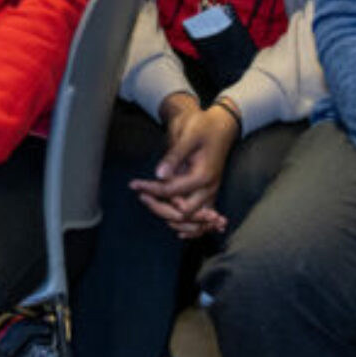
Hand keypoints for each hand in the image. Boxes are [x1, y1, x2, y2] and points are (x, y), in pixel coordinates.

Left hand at [131, 97, 237, 238]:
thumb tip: (159, 175)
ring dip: (171, 219)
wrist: (221, 126)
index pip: (171, 192)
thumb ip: (174, 157)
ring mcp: (210, 193)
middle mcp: (208, 189)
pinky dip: (191, 228)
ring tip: (151, 205)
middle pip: (182, 213)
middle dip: (159, 207)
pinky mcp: (209, 194)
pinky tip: (179, 231)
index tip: (134, 184)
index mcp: (203, 176)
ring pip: (192, 220)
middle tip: (141, 195)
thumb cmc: (204, 127)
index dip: (151, 189)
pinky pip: (202, 220)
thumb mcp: (188, 136)